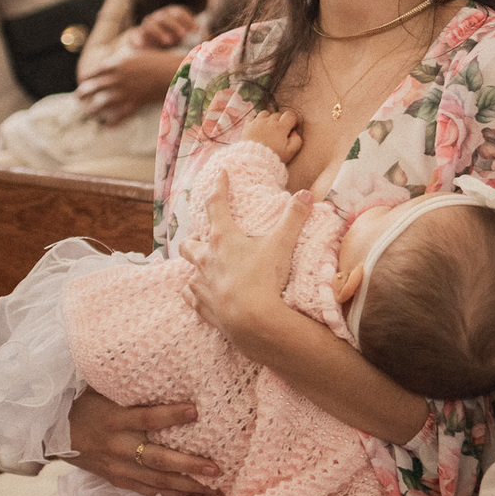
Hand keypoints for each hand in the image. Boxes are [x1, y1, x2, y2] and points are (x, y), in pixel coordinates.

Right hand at [67, 386, 218, 494]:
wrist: (54, 432)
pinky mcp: (116, 480)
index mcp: (115, 419)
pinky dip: (169, 494)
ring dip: (185, 486)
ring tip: (213, 488)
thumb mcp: (103, 390)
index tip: (196, 411)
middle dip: (188, 465)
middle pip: (157, 458)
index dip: (170, 415)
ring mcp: (117, 467)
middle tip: (216, 468)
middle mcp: (118, 446)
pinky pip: (146, 490)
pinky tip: (191, 495)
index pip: (146, 418)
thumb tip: (167, 368)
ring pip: (156, 480)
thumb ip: (132, 387)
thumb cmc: (84, 404)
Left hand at [77, 49, 183, 125]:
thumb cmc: (159, 60)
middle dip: (84, 92)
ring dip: (94, 109)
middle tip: (77, 97)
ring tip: (88, 114)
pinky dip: (114, 122)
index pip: (97, 71)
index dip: (87, 76)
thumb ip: (126, 59)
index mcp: (119, 64)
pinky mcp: (137, 103)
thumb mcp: (139, 54)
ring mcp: (127, 92)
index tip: (81, 79)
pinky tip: (107, 127)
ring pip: (105, 102)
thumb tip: (118, 62)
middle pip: (96, 87)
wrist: (174, 72)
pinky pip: (122, 114)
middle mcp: (119, 78)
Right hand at [130, 5, 198, 49]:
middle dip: (175, 25)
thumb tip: (208, 35)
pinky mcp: (140, 32)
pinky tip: (142, 45)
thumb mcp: (183, 34)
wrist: (148, 39)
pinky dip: (139, 38)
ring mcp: (149, 23)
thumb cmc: (171, 36)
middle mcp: (160, 16)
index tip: (196, 30)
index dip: (188, 19)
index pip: (179, 12)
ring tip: (168, 42)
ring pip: (153, 24)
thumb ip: (194, 33)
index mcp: (172, 14)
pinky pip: (138, 33)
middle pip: (167, 17)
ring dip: (160, 32)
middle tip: (184, 35)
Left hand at [181, 173, 312, 349]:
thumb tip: (306, 194)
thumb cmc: (265, 279)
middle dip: (195, 237)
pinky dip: (194, 293)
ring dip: (195, 266)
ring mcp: (201, 284)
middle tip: (204, 237)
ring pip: (188, 270)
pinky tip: (199, 293)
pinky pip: (191, 296)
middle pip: (190, 242)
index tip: (221, 174)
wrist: (252, 321)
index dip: (220, 186)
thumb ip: (294, 218)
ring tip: (204, 266)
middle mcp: (206, 259)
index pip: (216, 204)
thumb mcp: (282, 245)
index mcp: (223, 239)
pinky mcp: (202, 306)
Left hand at [242, 108, 302, 162]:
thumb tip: (294, 132)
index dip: (292, 121)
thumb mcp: (290, 152)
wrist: (254, 160)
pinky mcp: (248, 126)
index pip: (290, 115)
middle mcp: (269, 122)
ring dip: (268, 119)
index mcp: (281, 127)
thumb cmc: (273, 157)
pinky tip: (258, 129)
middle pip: (278, 114)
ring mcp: (257, 122)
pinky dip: (256, 121)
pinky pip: (253, 117)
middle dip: (280, 121)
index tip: (290, 128)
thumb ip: (297, 140)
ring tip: (268, 129)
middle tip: (278, 133)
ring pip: (265, 113)